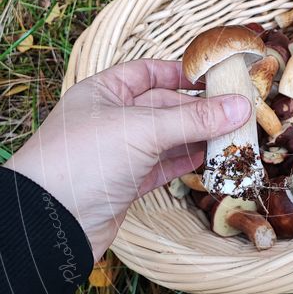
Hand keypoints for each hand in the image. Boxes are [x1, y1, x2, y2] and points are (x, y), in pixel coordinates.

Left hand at [5, 59, 249, 260]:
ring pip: (166, 139)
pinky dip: (185, 162)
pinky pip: (162, 166)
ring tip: (232, 136)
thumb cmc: (84, 159)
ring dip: (197, 138)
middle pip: (164, 107)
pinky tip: (209, 159)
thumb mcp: (143, 130)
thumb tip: (241, 106)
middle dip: (198, 110)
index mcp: (103, 92)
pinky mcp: (125, 183)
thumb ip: (194, 119)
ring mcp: (118, 152)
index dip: (180, 73)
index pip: (147, 72)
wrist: (50, 222)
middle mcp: (110, 119)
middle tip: (236, 113)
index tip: (215, 78)